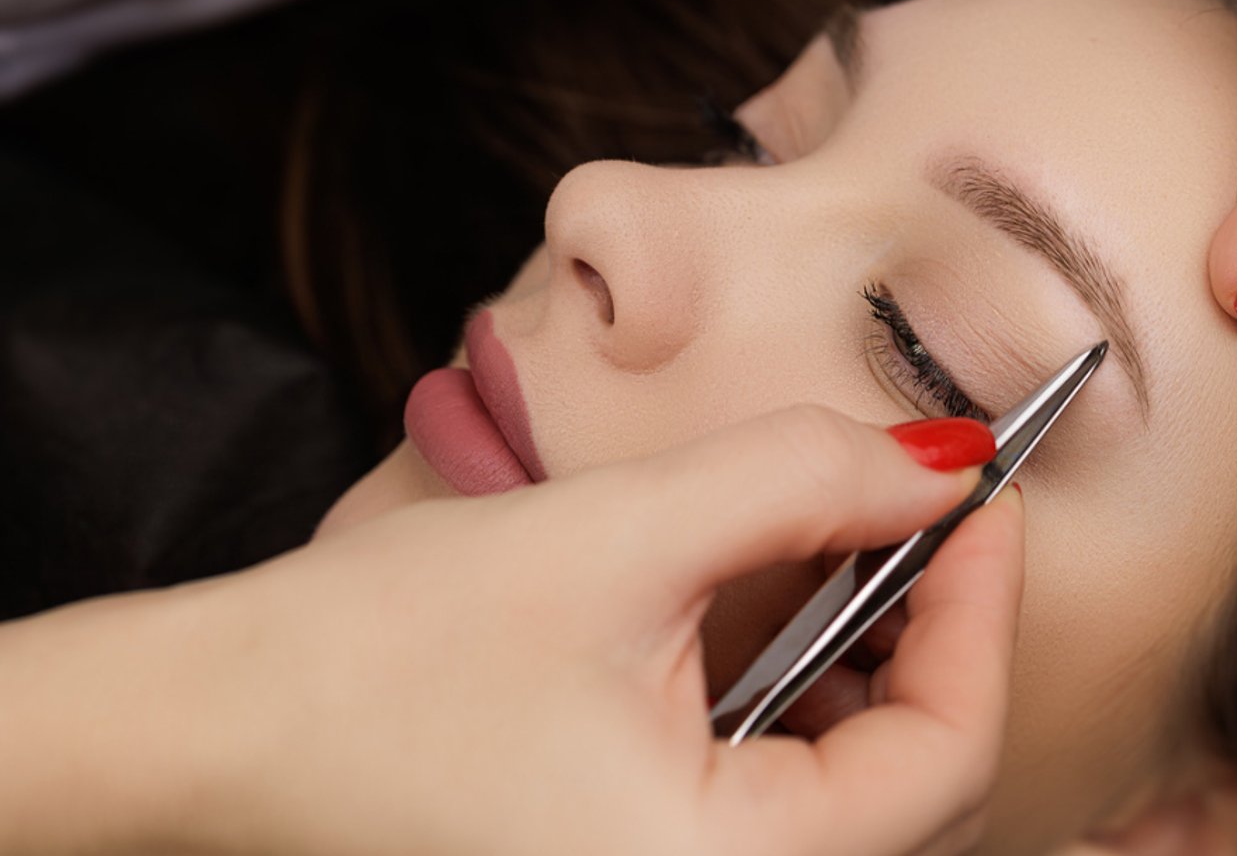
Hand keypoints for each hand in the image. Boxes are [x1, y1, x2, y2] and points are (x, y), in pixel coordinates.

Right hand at [118, 408, 1020, 854]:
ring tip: (847, 556)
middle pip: (918, 790)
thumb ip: (804, 480)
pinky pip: (781, 812)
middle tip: (922, 516)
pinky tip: (776, 628)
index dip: (984, 611)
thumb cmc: (381, 658)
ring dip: (875, 672)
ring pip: (856, 801)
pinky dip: (805, 715)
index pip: (950, 759)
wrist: (216, 729)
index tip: (980, 496)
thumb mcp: (618, 538)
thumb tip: (942, 458)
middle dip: (936, 639)